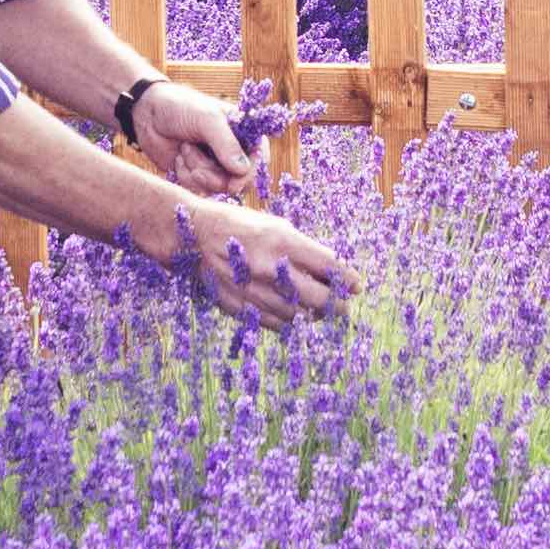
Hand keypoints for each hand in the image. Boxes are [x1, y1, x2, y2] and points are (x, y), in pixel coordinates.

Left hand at [128, 78, 258, 196]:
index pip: (259, 159)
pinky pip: (199, 189)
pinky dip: (186, 176)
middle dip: (216, 177)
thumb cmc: (180, 107)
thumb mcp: (205, 119)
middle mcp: (233, 151)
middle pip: (240, 181)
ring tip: (185, 149)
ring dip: (198, 171)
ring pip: (217, 186)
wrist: (147, 113)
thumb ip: (225, 143)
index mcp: (244, 132)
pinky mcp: (197, 175)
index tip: (234, 180)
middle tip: (199, 170)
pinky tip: (179, 158)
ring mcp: (215, 165)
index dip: (249, 173)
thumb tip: (243, 170)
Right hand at [175, 200, 355, 329]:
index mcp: (283, 241)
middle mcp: (271, 269)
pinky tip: (293, 315)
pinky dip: (288, 322)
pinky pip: (273, 323)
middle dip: (338, 305)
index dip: (348, 279)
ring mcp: (254, 291)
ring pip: (298, 316)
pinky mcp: (239, 307)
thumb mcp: (274, 224)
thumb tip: (330, 271)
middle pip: (319, 299)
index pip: (329, 266)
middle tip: (344, 306)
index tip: (356, 285)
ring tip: (319, 311)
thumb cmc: (238, 225)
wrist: (193, 236)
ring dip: (313, 316)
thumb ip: (301, 248)